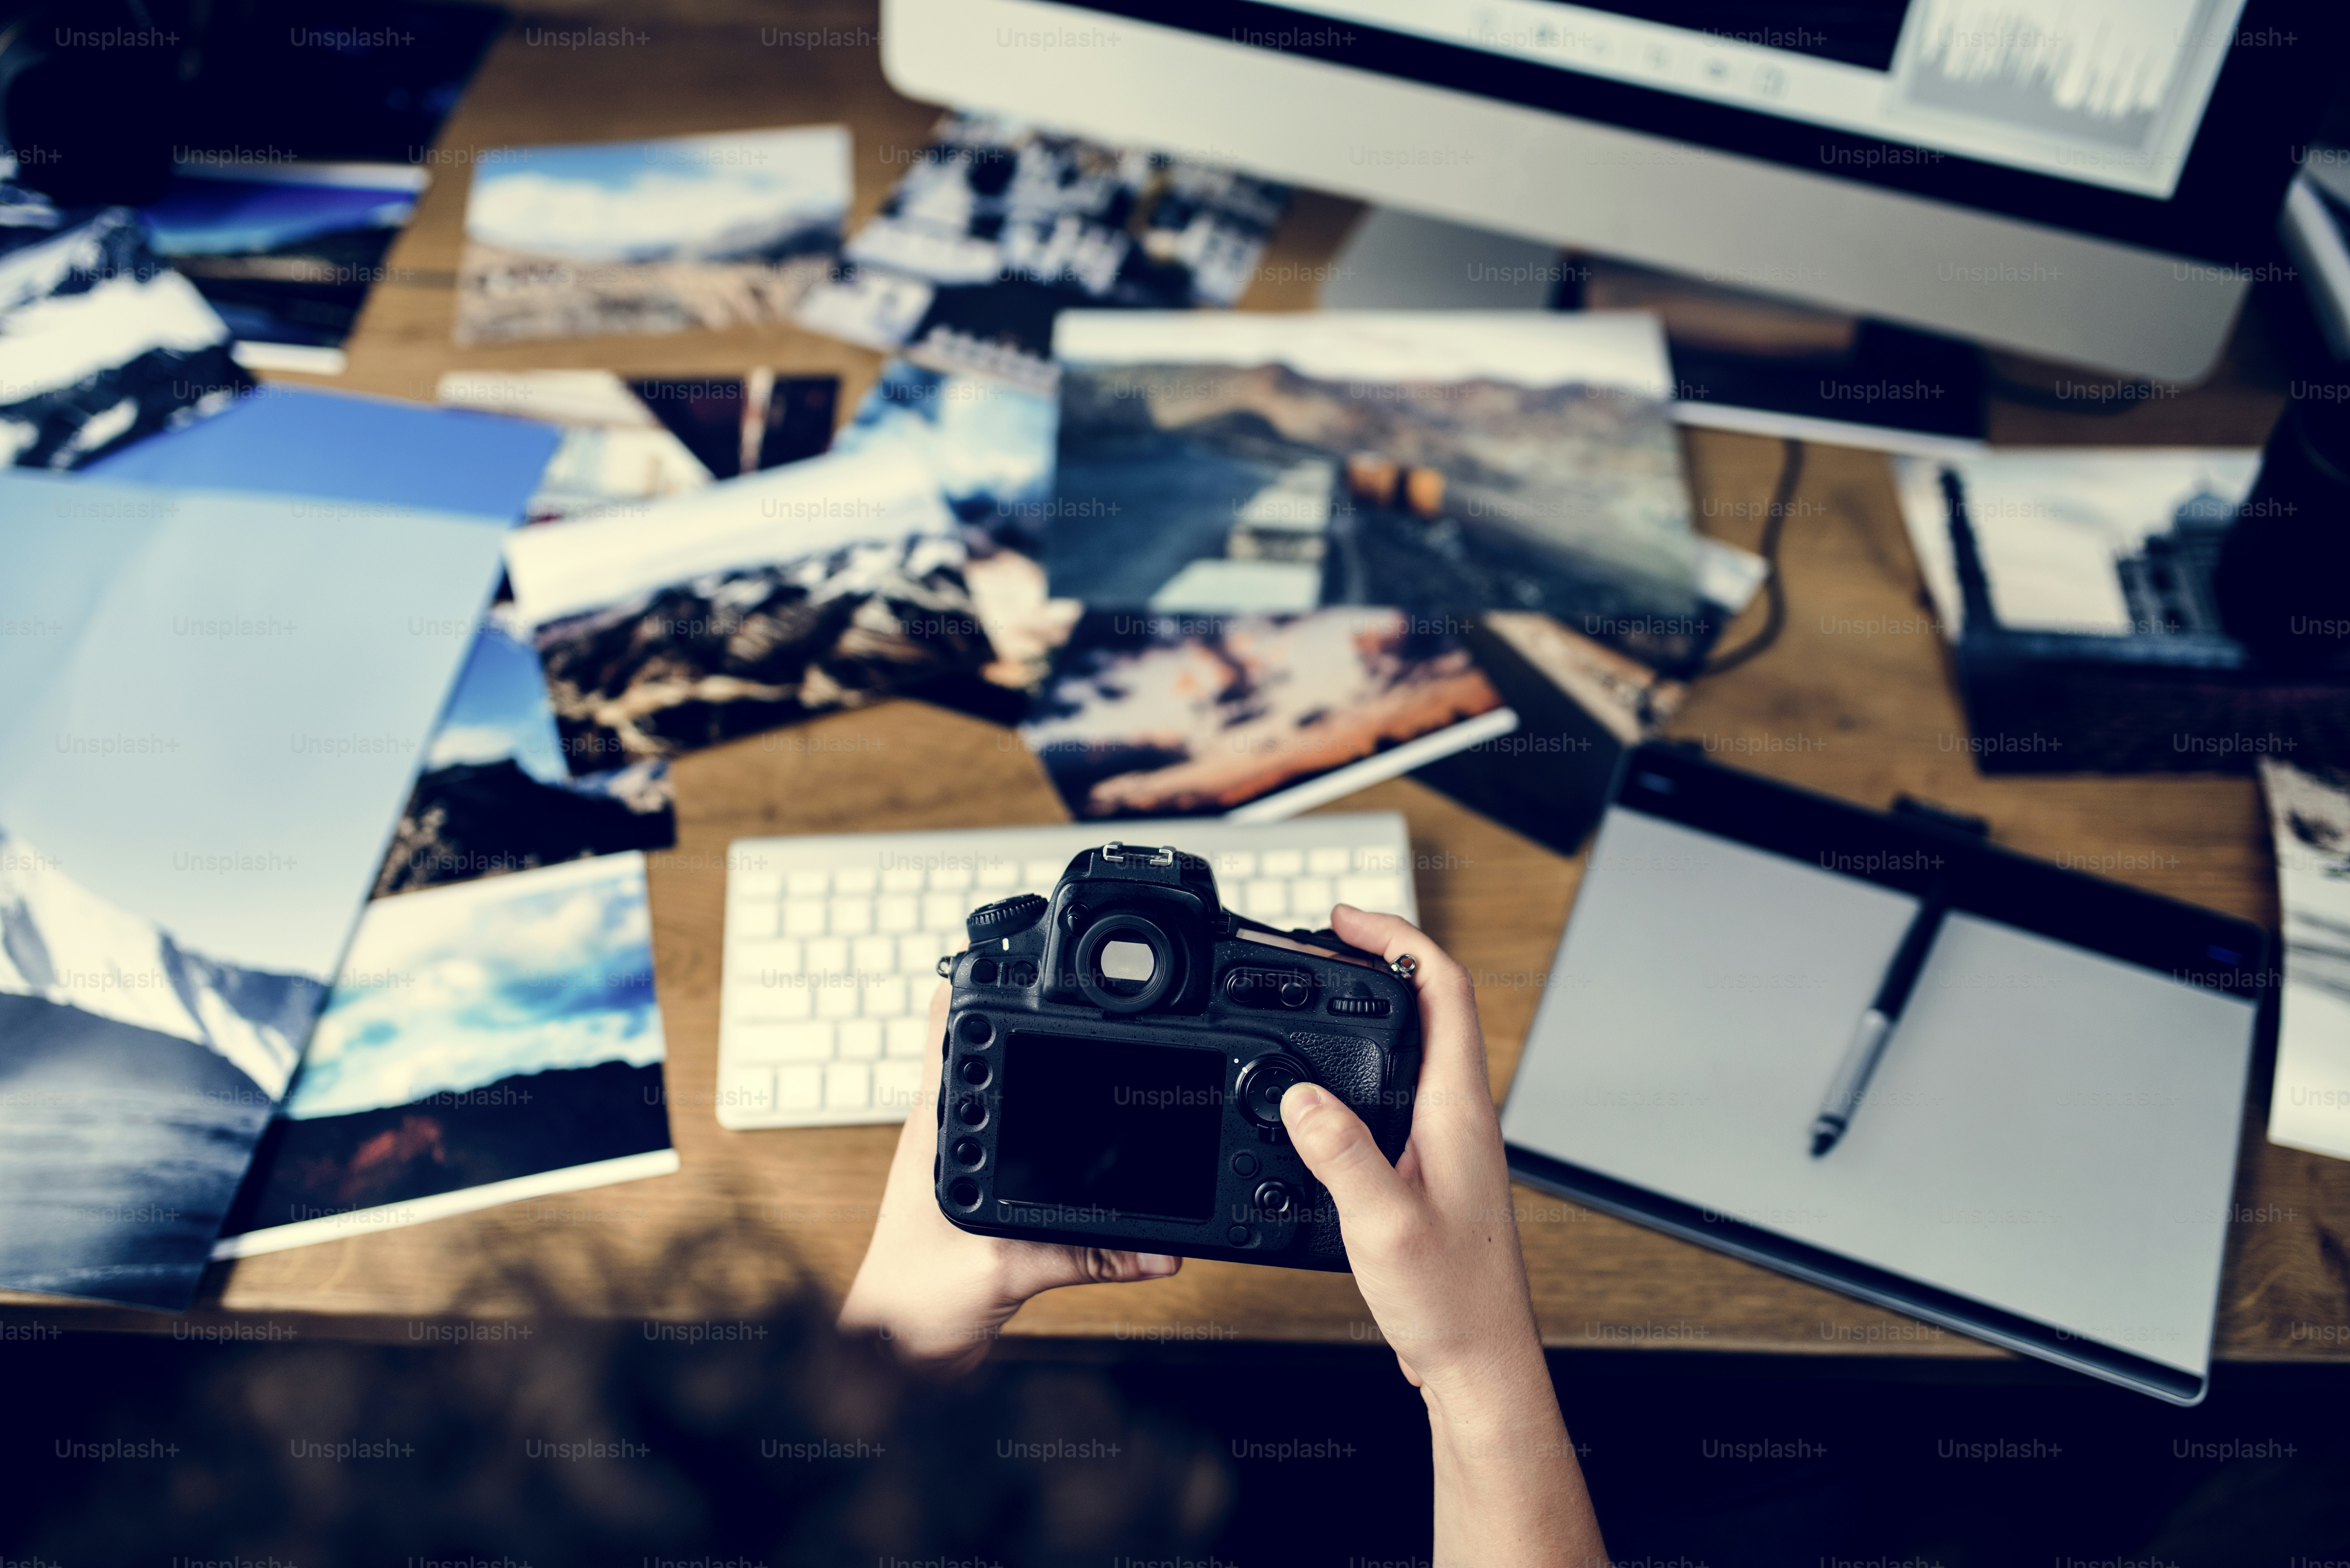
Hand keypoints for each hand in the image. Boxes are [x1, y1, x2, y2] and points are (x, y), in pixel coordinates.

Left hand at [838, 979, 1178, 1372]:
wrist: (894, 1361)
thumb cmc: (913, 1308)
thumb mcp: (1005, 1273)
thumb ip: (1083, 1256)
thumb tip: (1156, 1251)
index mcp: (935, 1131)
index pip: (941, 1028)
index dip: (972, 980)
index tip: (1012, 955)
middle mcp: (943, 1137)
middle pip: (976, 1051)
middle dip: (1024, 1021)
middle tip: (1074, 997)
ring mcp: (957, 1164)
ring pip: (998, 1097)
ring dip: (1035, 1078)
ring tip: (1090, 1058)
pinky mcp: (975, 1199)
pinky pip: (1015, 1150)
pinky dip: (1049, 1138)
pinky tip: (1085, 1145)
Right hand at [1280, 905, 1605, 1566]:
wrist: (1479, 1362)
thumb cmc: (1452, 1301)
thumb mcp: (1384, 1225)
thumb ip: (1341, 1155)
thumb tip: (1300, 1094)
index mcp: (1459, 1110)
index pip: (1442, 989)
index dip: (1396, 938)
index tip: (1344, 919)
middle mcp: (1459, 1115)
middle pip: (1427, 1006)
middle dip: (1374, 960)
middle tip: (1319, 942)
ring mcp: (1447, 1141)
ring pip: (1411, 1049)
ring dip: (1366, 1012)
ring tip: (1314, 994)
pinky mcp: (1429, 1169)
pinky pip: (1396, 1092)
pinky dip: (1359, 1067)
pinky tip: (1321, 1087)